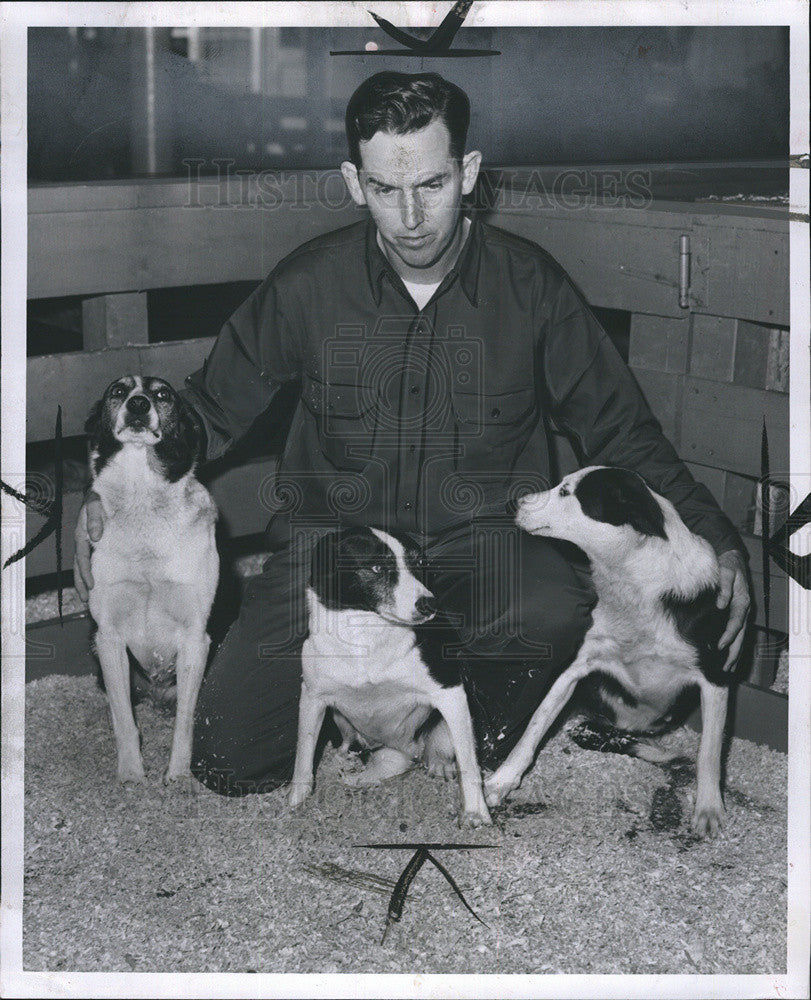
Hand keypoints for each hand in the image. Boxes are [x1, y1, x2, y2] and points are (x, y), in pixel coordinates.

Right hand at [73, 490, 103, 602]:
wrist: (99, 489)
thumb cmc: (99, 496)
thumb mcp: (96, 504)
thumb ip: (95, 518)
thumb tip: (95, 537)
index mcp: (81, 534)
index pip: (82, 559)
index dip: (86, 573)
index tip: (91, 586)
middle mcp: (82, 540)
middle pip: (78, 566)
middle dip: (80, 583)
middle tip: (85, 600)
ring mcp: (86, 541)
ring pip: (82, 565)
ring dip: (83, 580)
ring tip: (87, 596)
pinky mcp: (93, 541)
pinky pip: (89, 558)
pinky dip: (90, 570)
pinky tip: (96, 579)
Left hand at [716, 549, 750, 670]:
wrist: (732, 558)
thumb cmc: (728, 565)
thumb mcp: (726, 572)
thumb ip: (723, 587)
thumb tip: (721, 604)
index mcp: (742, 602)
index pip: (735, 623)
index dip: (727, 636)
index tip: (719, 647)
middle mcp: (744, 609)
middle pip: (740, 635)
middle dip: (733, 652)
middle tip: (726, 668)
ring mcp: (742, 612)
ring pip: (740, 636)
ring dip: (735, 652)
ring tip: (728, 668)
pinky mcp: (737, 612)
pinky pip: (737, 632)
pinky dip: (733, 644)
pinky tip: (728, 653)